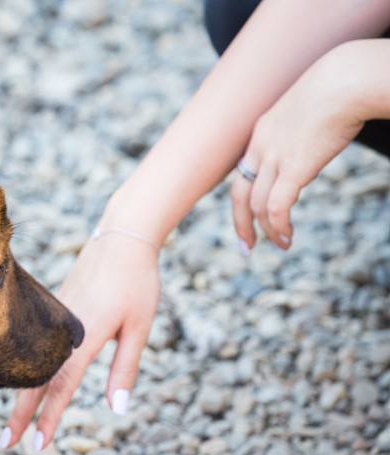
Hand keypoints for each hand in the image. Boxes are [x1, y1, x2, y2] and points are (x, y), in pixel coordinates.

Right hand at [0, 233, 159, 450]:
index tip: (37, 444)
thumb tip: (117, 409)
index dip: (49, 417)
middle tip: (5, 444)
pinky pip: (35, 344)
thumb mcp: (139, 328)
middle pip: (36, 379)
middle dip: (20, 414)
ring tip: (12, 421)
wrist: (122, 236)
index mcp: (85, 335)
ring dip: (21, 393)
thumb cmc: (138, 282)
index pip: (61, 385)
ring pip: (32, 361)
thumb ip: (126, 369)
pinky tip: (25, 380)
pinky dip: (26, 368)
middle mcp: (62, 329)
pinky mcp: (55, 309)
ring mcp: (55, 317)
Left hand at [232, 43, 367, 250]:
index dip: (243, 199)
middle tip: (247, 247)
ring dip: (268, 230)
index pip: (243, 173)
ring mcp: (274, 157)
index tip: (248, 218)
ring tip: (282, 244)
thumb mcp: (307, 111)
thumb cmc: (337, 89)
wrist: (344, 80)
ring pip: (258, 204)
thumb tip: (310, 149)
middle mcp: (261, 147)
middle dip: (241, 224)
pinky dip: (278, 225)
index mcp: (261, 133)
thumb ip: (300, 134)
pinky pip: (277, 206)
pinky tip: (287, 236)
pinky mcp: (293, 167)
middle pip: (239, 194)